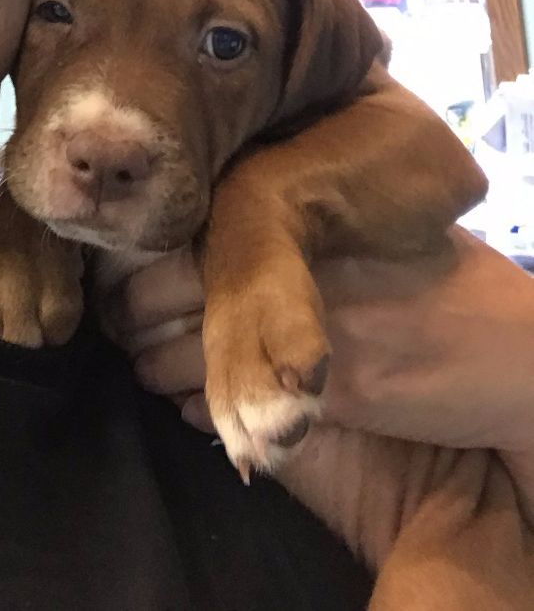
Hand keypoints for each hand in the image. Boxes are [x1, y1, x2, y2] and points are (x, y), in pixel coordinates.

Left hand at [106, 231, 533, 509]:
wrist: (513, 352)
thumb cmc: (430, 281)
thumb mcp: (355, 230)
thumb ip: (285, 227)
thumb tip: (198, 235)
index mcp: (296, 209)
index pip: (178, 228)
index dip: (137, 257)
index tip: (121, 272)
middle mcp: (292, 258)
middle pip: (161, 284)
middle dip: (130, 312)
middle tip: (123, 323)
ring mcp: (307, 321)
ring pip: (180, 348)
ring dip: (153, 362)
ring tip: (150, 361)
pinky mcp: (328, 386)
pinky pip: (225, 401)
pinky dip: (197, 405)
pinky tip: (195, 400)